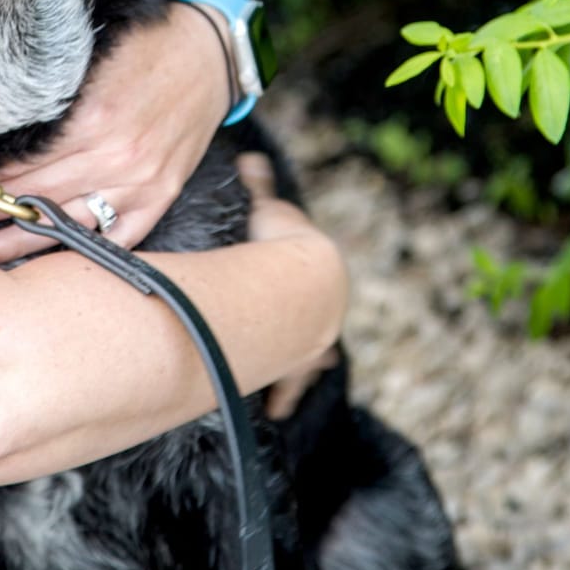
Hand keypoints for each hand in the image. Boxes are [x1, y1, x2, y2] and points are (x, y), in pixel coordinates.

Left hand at [0, 0, 231, 262]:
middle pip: (33, 196)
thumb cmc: (145, 42)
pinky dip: (82, 250)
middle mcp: (116, 156)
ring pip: (68, 225)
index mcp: (92, 117)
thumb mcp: (92, 55)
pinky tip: (48, 260)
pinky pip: (118, 236)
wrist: (211, 50)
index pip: (19, 162)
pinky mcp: (161, 194)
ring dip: (19, 241)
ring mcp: (141, 181)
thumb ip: (47, 91)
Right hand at [233, 151, 345, 418]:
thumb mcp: (269, 213)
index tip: (313, 309)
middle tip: (315, 358)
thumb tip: (251, 158)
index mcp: (314, 281)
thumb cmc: (284, 248)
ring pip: (308, 366)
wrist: (298, 287)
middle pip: (319, 331)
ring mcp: (309, 345)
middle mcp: (318, 316)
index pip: (317, 289)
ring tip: (286, 397)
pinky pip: (289, 388)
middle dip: (314, 345)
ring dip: (298, 378)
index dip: (314, 298)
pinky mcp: (296, 367)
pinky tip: (279, 411)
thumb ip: (259, 187)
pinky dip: (284, 398)